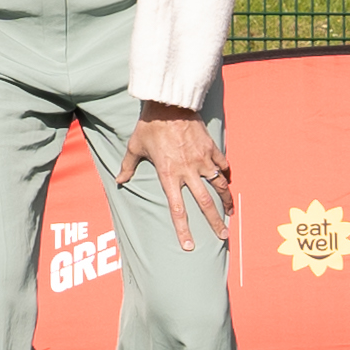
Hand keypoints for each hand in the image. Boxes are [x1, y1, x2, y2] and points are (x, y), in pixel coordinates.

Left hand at [121, 103, 229, 245]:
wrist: (169, 103)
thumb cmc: (149, 126)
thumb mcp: (135, 147)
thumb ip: (128, 167)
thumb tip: (119, 181)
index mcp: (168, 175)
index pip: (177, 210)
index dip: (183, 230)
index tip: (190, 246)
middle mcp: (188, 171)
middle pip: (205, 203)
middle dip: (214, 222)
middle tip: (223, 235)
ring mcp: (202, 159)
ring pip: (219, 186)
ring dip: (226, 201)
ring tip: (230, 213)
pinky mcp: (211, 147)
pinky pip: (222, 165)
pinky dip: (225, 175)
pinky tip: (227, 181)